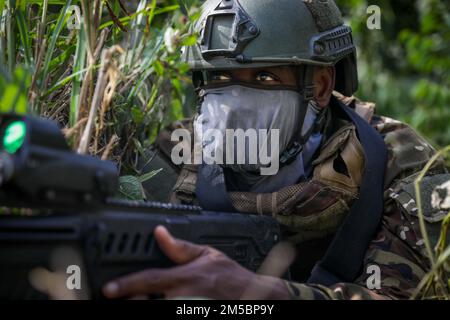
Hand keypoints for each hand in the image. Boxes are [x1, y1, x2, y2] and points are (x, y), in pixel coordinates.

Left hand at [102, 226, 289, 299]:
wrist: (252, 297)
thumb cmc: (231, 279)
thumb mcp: (208, 255)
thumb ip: (181, 247)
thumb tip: (160, 233)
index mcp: (184, 278)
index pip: (148, 280)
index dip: (125, 285)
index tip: (109, 289)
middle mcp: (180, 298)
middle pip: (145, 302)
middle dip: (135, 298)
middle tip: (132, 295)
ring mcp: (183, 309)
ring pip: (154, 309)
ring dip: (148, 302)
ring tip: (157, 296)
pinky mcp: (188, 315)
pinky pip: (166, 314)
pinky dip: (161, 305)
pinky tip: (169, 300)